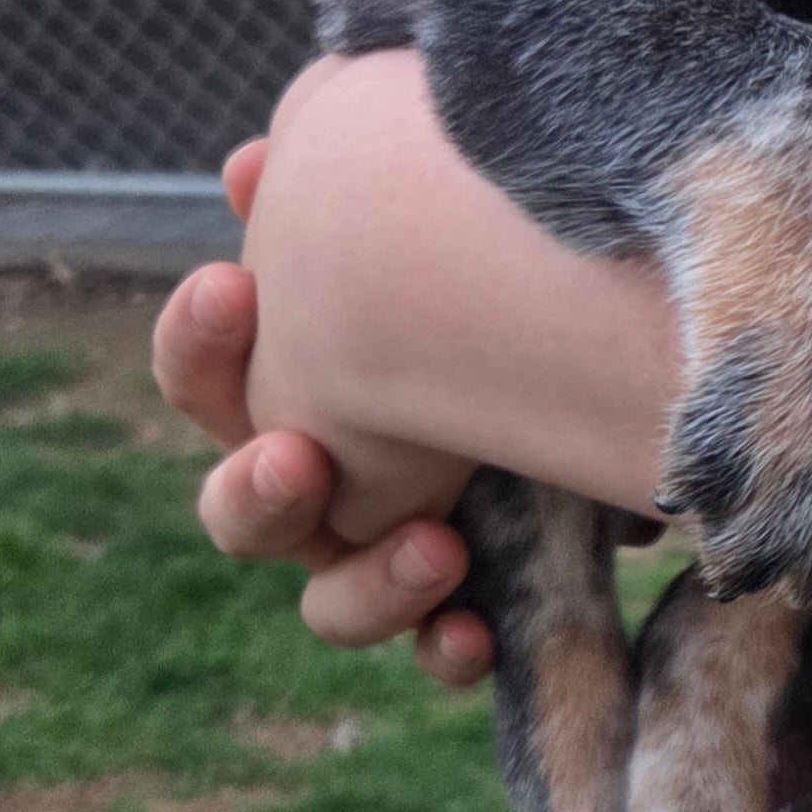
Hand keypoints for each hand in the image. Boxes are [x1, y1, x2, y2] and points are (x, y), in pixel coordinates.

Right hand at [151, 90, 494, 683]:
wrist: (611, 333)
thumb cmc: (493, 266)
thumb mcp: (426, 220)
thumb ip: (344, 180)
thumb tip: (255, 159)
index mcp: (296, 382)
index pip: (206, 373)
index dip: (200, 338)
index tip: (232, 283)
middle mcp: (330, 480)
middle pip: (242, 513)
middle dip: (256, 491)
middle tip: (296, 458)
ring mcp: (393, 547)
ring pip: (333, 605)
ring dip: (367, 586)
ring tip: (437, 548)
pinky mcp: (474, 597)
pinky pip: (440, 651)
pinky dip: (449, 648)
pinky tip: (477, 634)